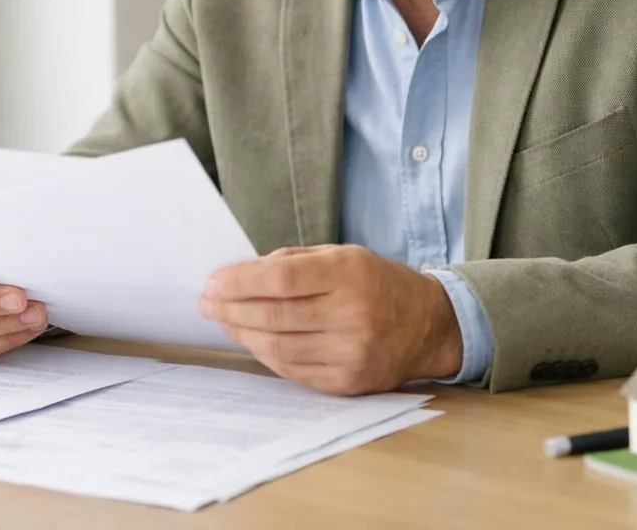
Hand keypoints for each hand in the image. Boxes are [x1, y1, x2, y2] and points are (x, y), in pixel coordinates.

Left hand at [199, 244, 462, 394]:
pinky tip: (252, 340)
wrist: (428, 325)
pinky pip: (292, 370)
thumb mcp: (344, 255)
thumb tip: (240, 275)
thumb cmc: (378, 283)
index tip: (213, 281)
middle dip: (231, 308)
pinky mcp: (348, 382)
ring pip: (278, 347)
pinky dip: (266, 355)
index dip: (240, 281)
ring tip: (224, 320)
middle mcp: (352, 314)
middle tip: (208, 302)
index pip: (281, 278)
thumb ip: (294, 261)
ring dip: (242, 333)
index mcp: (350, 274)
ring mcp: (351, 352)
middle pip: (274, 315)